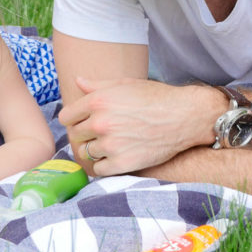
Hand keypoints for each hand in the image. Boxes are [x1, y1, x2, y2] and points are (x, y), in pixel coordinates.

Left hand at [58, 77, 215, 175]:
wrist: (184, 116)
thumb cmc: (156, 97)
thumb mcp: (126, 85)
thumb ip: (98, 85)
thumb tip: (78, 81)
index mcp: (98, 101)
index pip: (66, 117)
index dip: (74, 119)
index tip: (83, 121)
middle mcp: (101, 123)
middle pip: (75, 135)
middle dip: (85, 134)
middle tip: (101, 132)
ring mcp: (111, 145)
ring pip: (86, 153)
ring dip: (95, 149)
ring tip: (111, 144)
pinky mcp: (122, 164)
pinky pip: (99, 169)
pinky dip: (104, 165)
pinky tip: (116, 156)